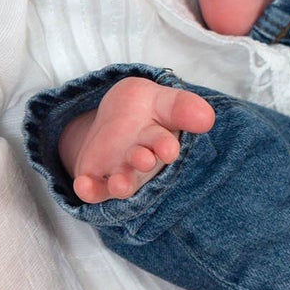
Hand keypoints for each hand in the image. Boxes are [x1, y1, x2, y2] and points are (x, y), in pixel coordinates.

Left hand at [58, 77, 215, 203]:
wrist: (114, 117)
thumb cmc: (144, 109)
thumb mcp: (160, 99)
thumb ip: (182, 106)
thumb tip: (207, 118)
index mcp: (160, 139)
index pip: (164, 143)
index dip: (164, 146)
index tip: (167, 148)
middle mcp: (142, 159)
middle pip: (144, 165)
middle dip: (144, 162)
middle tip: (144, 158)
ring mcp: (120, 171)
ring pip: (123, 183)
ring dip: (122, 184)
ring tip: (119, 183)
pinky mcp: (97, 179)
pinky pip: (94, 190)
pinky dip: (89, 190)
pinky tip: (82, 185)